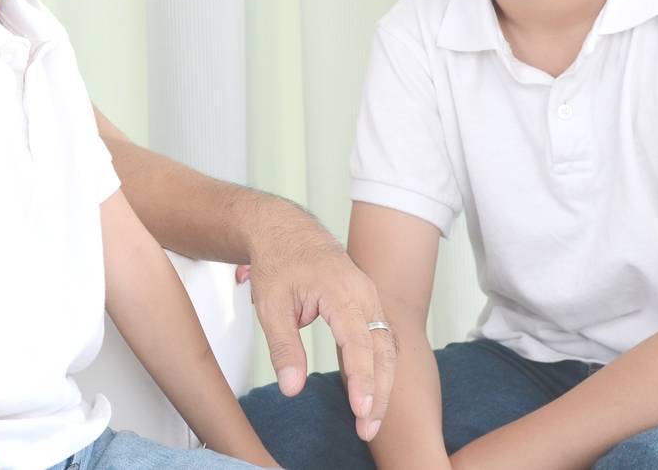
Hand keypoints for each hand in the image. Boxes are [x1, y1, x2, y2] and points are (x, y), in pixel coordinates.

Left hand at [245, 213, 395, 443]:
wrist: (285, 229)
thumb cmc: (278, 262)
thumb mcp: (271, 305)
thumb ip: (284, 347)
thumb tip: (292, 388)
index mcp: (341, 291)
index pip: (358, 342)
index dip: (362, 379)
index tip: (362, 411)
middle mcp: (364, 294)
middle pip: (383, 350)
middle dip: (379, 392)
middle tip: (366, 428)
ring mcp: (370, 297)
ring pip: (387, 347)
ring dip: (382, 384)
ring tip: (369, 421)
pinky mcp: (368, 304)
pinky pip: (382, 339)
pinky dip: (380, 367)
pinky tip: (371, 394)